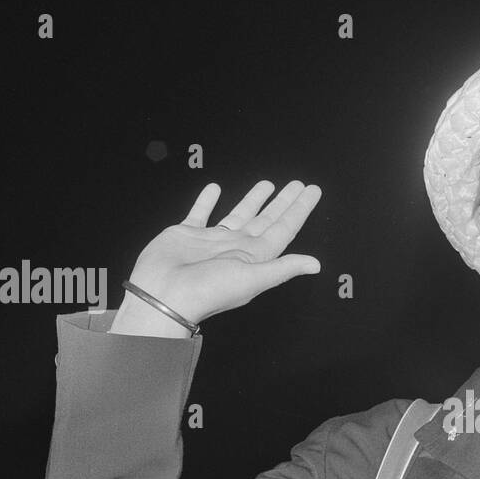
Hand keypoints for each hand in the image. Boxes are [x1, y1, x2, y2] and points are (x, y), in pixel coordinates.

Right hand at [115, 179, 321, 333]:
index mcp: (254, 257)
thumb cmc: (208, 291)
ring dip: (253, 200)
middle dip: (283, 202)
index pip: (283, 229)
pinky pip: (201, 213)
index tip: (312, 190)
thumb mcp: (252, 279)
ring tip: (267, 184)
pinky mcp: (187, 234)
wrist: (163, 295)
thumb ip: (283, 268)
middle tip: (297, 184)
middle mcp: (237, 248)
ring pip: (239, 214)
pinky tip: (215, 189)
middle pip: (266, 220)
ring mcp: (213, 240)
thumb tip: (316, 265)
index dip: (299, 210)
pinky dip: (207, 201)